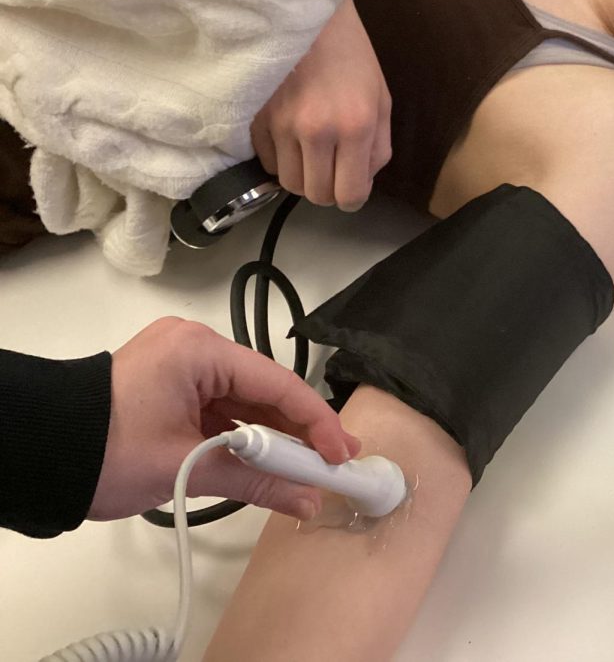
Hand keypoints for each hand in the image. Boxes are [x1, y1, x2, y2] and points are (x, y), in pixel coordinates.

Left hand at [88, 317, 360, 521]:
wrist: (35, 454)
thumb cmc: (103, 452)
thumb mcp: (187, 468)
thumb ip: (256, 481)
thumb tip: (308, 501)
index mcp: (199, 350)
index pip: (277, 384)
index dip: (316, 422)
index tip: (342, 455)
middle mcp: (195, 347)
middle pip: (266, 390)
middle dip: (300, 431)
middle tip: (337, 463)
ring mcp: (182, 366)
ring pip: (246, 401)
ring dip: (274, 437)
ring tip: (309, 468)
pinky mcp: (172, 387)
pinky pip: (223, 408)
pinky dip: (245, 437)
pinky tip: (269, 462)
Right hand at [251, 0, 391, 210]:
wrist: (305, 15)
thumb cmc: (351, 55)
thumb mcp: (381, 99)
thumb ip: (378, 147)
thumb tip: (362, 182)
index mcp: (355, 126)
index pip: (350, 194)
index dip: (352, 197)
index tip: (351, 187)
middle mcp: (316, 131)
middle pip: (316, 195)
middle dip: (327, 190)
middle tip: (331, 170)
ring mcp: (280, 125)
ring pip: (288, 183)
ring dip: (302, 176)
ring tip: (310, 154)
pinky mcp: (254, 118)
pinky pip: (266, 162)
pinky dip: (279, 159)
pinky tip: (289, 139)